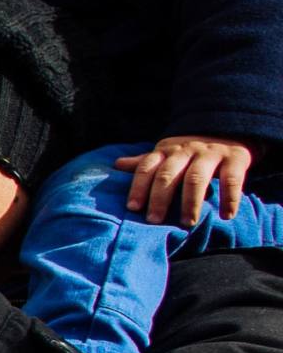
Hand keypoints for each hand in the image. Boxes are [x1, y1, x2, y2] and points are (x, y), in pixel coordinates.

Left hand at [116, 136, 253, 225]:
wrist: (228, 129)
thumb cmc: (190, 151)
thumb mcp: (167, 153)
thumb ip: (145, 162)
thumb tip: (117, 165)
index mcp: (166, 151)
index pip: (147, 168)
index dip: (138, 187)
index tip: (132, 208)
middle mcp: (186, 151)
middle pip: (168, 175)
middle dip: (159, 198)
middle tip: (154, 221)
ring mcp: (210, 154)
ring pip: (196, 178)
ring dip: (190, 202)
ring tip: (186, 223)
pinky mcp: (236, 158)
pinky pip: (231, 179)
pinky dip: (229, 198)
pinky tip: (226, 216)